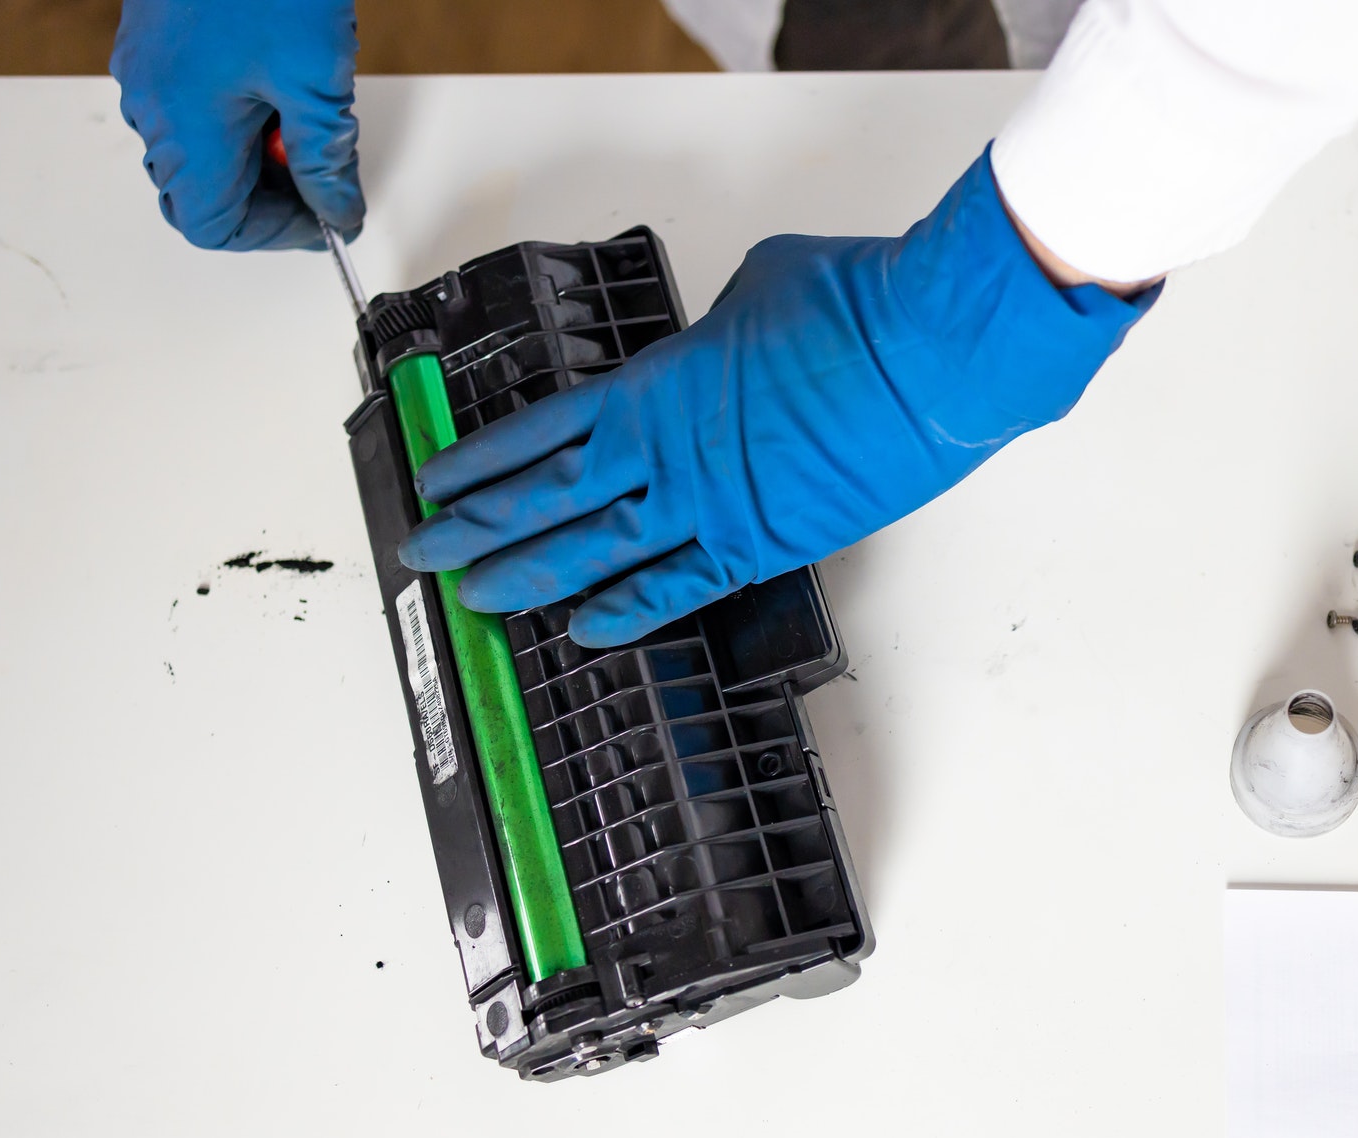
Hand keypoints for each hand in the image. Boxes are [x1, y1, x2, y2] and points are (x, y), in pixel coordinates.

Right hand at [110, 0, 362, 250]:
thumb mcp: (318, 82)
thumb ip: (327, 161)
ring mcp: (146, 70)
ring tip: (307, 119)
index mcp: (183, 127)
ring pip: (198, 151)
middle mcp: (151, 103)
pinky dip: (238, 118)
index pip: (214, 224)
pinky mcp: (157, 42)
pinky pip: (192, 106)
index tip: (324, 220)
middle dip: (268, 197)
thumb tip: (337, 209)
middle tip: (323, 177)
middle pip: (202, 191)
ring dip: (255, 156)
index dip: (276, 234)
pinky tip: (281, 88)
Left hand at [397, 148, 1156, 646]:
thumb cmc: (857, 307)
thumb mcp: (762, 285)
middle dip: (478, 526)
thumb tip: (719, 340)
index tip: (438, 479)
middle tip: (426, 550)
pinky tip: (585, 632)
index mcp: (657, 382)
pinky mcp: (764, 546)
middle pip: (546, 498)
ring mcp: (710, 507)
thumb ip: (718, 325)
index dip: (482, 461)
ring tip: (476, 599)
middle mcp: (667, 453)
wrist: (931, 353)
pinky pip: (679, 590)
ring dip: (530, 577)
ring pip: (594, 553)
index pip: (543, 431)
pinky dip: (629, 613)